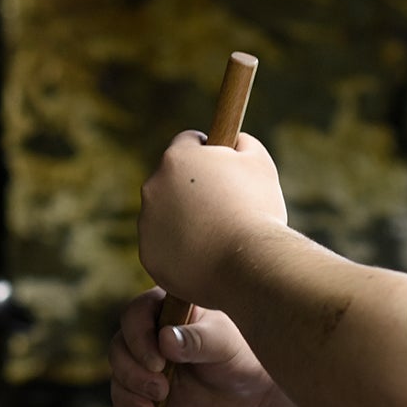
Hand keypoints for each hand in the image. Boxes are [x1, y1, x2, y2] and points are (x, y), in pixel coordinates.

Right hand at [109, 288, 275, 406]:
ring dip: (128, 397)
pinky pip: (122, 403)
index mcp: (169, 310)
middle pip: (119, 348)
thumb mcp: (225, 345)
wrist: (252, 395)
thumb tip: (165, 338)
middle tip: (161, 391)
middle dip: (133, 373)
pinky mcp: (146, 394)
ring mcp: (146, 366)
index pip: (135, 314)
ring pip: (118, 376)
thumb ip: (197, 340)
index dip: (139, 338)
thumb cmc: (243, 358)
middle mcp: (152, 336)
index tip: (159, 363)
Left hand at [138, 130, 286, 306]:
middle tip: (223, 206)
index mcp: (177, 158)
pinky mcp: (149, 255)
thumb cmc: (257, 211)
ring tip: (217, 234)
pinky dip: (180, 249)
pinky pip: (164, 247)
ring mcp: (147, 223)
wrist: (248, 264)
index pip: (188, 142)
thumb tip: (235, 141)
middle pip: (172, 179)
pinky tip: (205, 255)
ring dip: (184, 219)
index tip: (222, 167)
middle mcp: (153, 187)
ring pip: (165, 214)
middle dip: (193, 188)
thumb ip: (242, 142)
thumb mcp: (259, 162)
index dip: (209, 152)